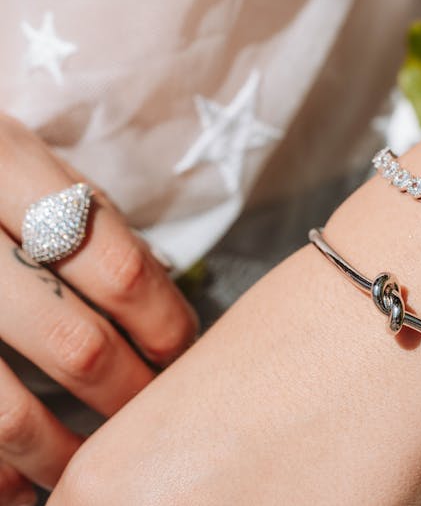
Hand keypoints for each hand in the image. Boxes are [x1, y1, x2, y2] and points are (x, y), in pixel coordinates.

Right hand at [0, 114, 197, 499]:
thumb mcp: (22, 165)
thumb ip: (87, 220)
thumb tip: (163, 300)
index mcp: (7, 167)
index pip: (119, 267)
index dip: (165, 324)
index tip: (183, 353)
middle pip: (73, 344)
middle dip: (126, 394)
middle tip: (148, 412)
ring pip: (2, 411)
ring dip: (59, 452)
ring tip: (88, 464)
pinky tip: (15, 482)